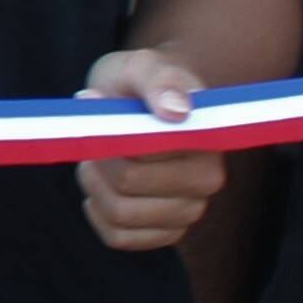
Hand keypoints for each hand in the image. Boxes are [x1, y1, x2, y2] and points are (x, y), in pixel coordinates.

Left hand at [74, 47, 222, 250]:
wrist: (140, 101)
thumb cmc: (141, 83)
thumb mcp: (142, 66)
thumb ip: (159, 80)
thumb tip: (175, 111)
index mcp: (206, 140)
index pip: (142, 152)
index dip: (107, 134)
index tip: (96, 103)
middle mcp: (207, 182)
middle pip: (127, 185)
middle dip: (97, 160)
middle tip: (95, 137)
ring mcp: (188, 212)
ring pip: (120, 215)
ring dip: (95, 185)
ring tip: (99, 160)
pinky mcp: (166, 234)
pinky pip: (118, 237)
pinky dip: (98, 212)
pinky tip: (103, 188)